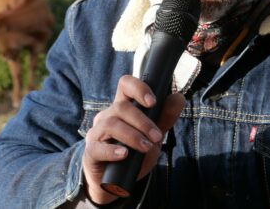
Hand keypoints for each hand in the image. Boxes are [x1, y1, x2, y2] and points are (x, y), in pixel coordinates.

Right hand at [82, 75, 185, 204]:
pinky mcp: (90, 152)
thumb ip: (164, 119)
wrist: (115, 183)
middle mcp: (107, 116)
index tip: (152, 102)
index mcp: (121, 108)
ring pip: (111, 124)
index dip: (138, 88)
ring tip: (146, 147)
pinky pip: (98, 148)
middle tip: (157, 136)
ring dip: (132, 136)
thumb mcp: (152, 137)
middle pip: (121, 107)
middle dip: (143, 121)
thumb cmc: (133, 155)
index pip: (125, 85)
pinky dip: (112, 150)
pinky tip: (124, 154)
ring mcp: (97, 133)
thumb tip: (179, 97)